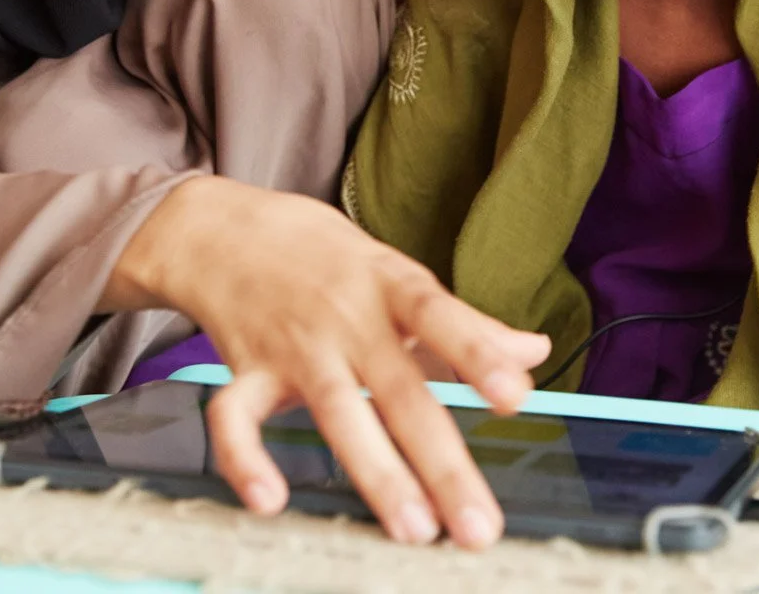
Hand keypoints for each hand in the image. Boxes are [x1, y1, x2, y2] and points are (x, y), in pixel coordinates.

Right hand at [103, 176, 551, 548]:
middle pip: (399, 391)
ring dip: (376, 473)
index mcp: (390, 287)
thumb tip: (534, 353)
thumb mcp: (399, 276)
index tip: (514, 398)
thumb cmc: (327, 259)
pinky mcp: (244, 369)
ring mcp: (294, 345)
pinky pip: (236, 416)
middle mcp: (346, 317)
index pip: (439, 316)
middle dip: (440, 461)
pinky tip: (269, 502)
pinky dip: (245, 459)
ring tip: (412, 529)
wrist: (224, 229)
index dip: (476, 354)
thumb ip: (467, 323)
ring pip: (336, 411)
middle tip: (477, 523)